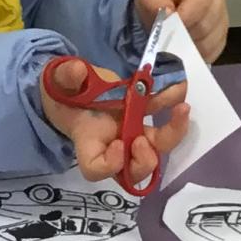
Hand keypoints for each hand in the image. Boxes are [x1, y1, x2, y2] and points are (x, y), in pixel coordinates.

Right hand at [40, 60, 189, 188]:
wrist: (76, 85)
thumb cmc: (65, 92)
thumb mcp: (59, 82)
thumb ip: (66, 76)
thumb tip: (77, 71)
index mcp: (88, 141)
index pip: (95, 169)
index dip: (109, 166)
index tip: (118, 145)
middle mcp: (114, 143)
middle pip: (134, 169)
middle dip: (144, 161)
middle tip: (143, 141)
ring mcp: (132, 130)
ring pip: (157, 146)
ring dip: (173, 132)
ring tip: (181, 109)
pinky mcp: (144, 114)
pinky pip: (164, 114)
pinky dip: (174, 102)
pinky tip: (180, 86)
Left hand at [133, 0, 228, 61]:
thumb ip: (155, 2)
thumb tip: (169, 16)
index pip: (200, 3)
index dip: (183, 20)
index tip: (167, 29)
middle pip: (204, 26)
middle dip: (182, 36)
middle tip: (166, 37)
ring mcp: (223, 20)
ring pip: (209, 43)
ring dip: (187, 48)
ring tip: (174, 40)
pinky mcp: (222, 38)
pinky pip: (211, 53)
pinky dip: (195, 55)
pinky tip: (184, 48)